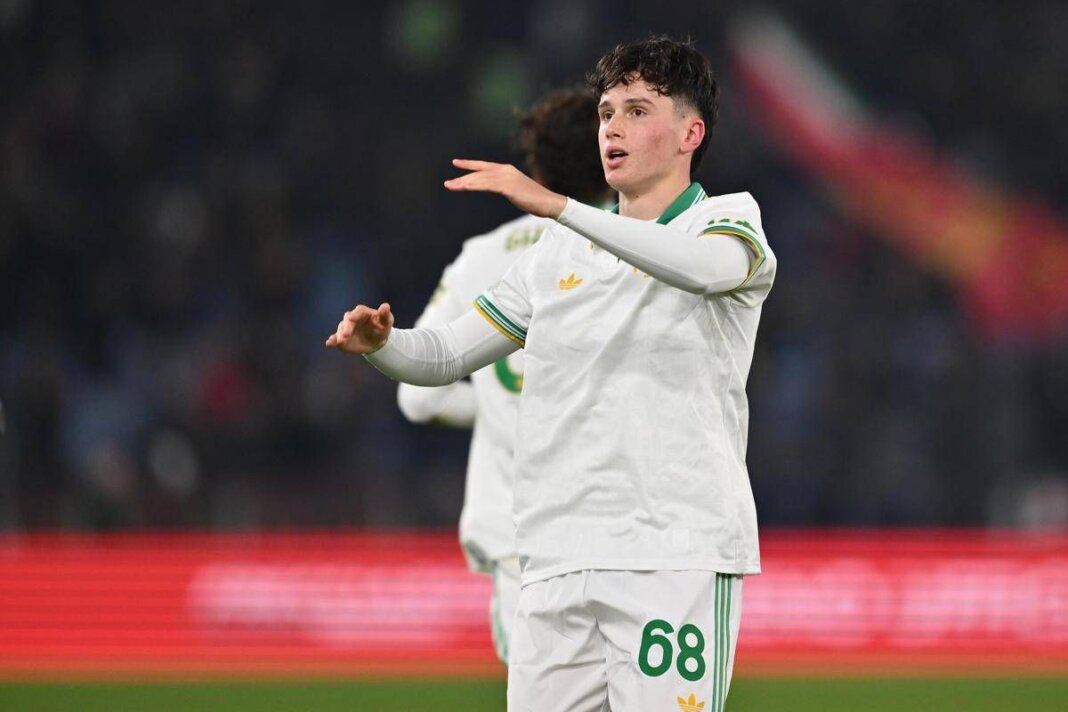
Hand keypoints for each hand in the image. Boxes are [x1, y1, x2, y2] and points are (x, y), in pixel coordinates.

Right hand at [325, 303, 393, 353]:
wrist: (377, 341)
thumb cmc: (382, 328)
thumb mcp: (386, 321)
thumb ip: (385, 314)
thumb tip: (386, 306)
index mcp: (363, 312)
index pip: (358, 311)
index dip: (355, 315)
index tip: (352, 318)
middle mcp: (352, 318)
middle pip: (348, 320)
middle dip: (346, 327)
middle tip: (346, 335)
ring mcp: (346, 328)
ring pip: (341, 329)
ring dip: (340, 335)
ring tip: (341, 341)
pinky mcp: (342, 338)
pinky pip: (336, 338)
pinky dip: (332, 341)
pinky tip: (329, 343)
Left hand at [444, 159, 567, 217]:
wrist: (549, 202)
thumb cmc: (534, 199)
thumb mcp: (516, 191)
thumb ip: (505, 187)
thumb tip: (497, 189)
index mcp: (507, 170)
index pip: (484, 166)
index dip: (469, 164)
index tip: (456, 162)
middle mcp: (505, 170)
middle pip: (479, 173)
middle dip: (462, 178)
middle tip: (448, 183)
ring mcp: (506, 177)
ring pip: (480, 179)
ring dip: (464, 183)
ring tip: (450, 186)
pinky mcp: (508, 186)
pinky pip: (486, 186)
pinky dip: (474, 186)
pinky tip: (464, 188)